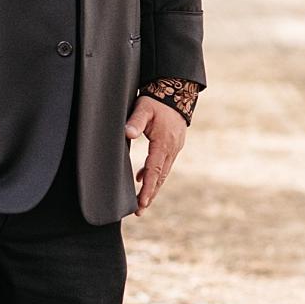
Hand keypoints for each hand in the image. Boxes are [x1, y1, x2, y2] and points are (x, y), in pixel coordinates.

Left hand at [126, 95, 186, 214]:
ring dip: (152, 186)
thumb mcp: (143, 108)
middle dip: (150, 195)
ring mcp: (174, 148)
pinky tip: (141, 177)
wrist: (177, 92)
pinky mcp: (173, 145)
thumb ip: (135, 121)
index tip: (141, 203)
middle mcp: (171, 149)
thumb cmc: (157, 101)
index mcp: (163, 143)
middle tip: (140, 211)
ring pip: (163, 172)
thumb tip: (128, 133)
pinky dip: (153, 173)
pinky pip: (163, 164)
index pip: (154, 171)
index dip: (147, 188)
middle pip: (160, 177)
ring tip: (142, 201)